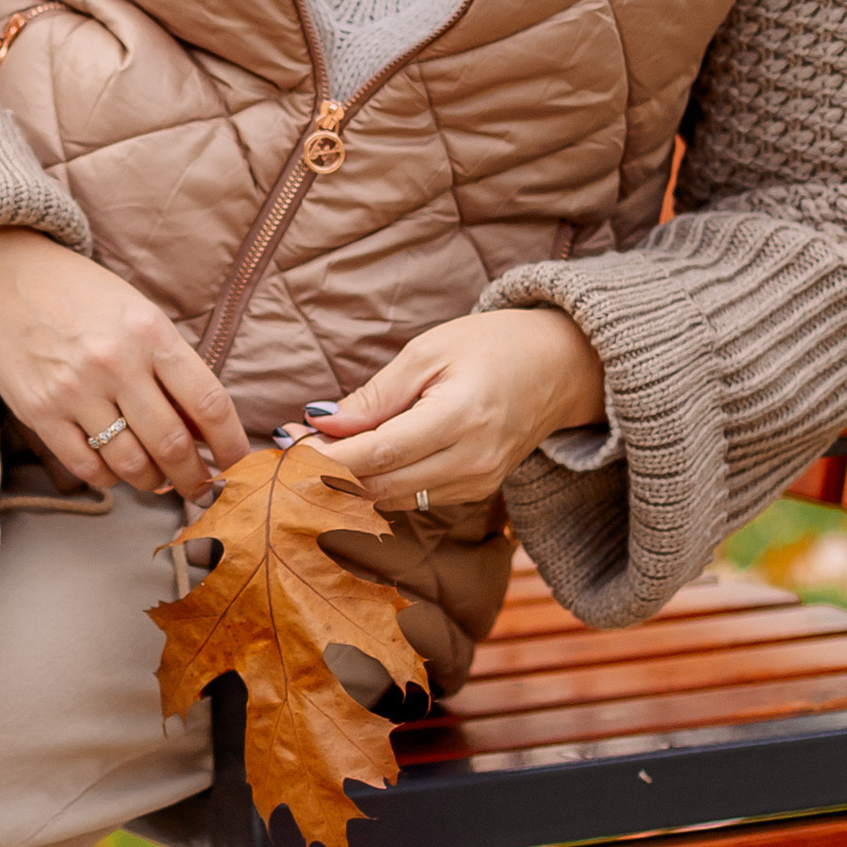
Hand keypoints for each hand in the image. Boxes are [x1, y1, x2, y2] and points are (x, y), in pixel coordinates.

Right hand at [0, 230, 242, 497]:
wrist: (4, 276)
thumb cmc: (81, 294)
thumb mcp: (138, 313)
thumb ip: (171, 366)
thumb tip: (205, 430)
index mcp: (150, 333)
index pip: (208, 403)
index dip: (231, 444)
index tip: (239, 464)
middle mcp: (116, 363)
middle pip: (173, 443)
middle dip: (195, 476)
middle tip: (201, 486)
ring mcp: (75, 390)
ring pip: (131, 463)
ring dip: (153, 481)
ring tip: (159, 480)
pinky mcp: (40, 412)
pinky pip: (86, 466)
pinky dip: (108, 478)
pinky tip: (115, 470)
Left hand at [304, 308, 603, 509]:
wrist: (561, 367)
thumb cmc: (492, 346)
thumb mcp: (429, 352)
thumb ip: (376, 395)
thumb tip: (322, 424)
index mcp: (460, 418)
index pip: (378, 453)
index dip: (326, 457)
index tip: (285, 448)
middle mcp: (472, 462)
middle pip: (380, 485)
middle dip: (328, 472)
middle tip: (288, 451)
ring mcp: (478, 484)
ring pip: (392, 499)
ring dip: (349, 483)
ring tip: (315, 455)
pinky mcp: (477, 493)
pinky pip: (414, 499)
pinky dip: (379, 486)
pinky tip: (356, 465)